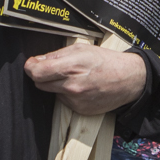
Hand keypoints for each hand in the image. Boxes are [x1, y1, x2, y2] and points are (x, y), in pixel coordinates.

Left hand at [25, 43, 147, 114]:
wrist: (128, 79)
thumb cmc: (106, 61)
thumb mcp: (81, 49)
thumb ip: (56, 55)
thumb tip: (37, 60)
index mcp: (70, 68)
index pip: (36, 72)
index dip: (31, 67)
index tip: (32, 64)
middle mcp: (71, 87)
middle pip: (40, 83)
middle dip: (43, 75)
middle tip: (55, 68)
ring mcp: (75, 101)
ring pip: (51, 92)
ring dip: (56, 85)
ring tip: (74, 77)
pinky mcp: (80, 110)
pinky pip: (64, 101)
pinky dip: (68, 95)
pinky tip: (82, 88)